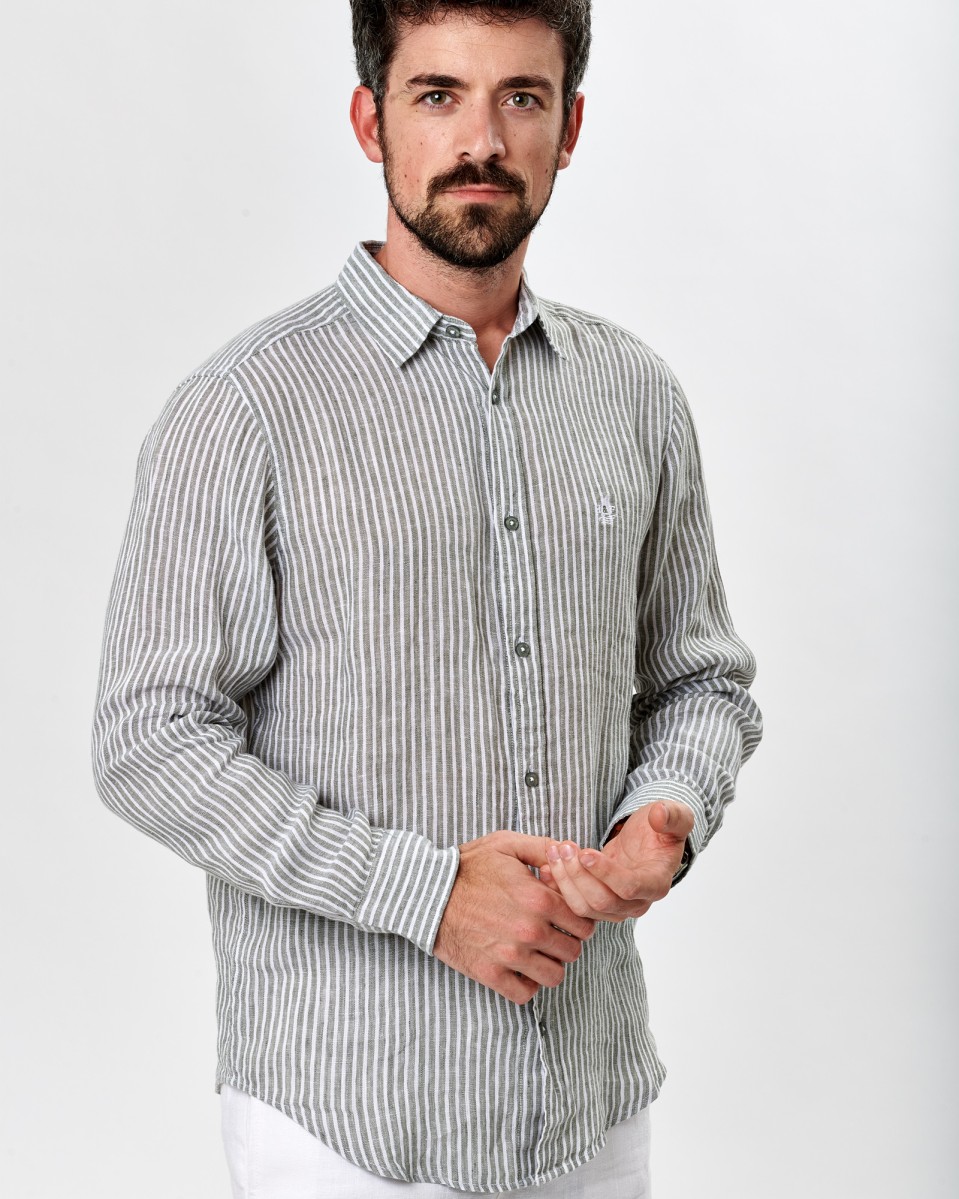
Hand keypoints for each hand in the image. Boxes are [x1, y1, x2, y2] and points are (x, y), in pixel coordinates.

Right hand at [433, 831, 595, 1004]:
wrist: (427, 892)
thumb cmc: (468, 867)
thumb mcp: (507, 844)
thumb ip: (544, 848)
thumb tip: (573, 852)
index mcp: (539, 898)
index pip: (584, 923)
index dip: (577, 919)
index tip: (564, 917)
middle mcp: (530, 929)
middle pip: (573, 951)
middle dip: (566, 942)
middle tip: (551, 933)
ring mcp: (510, 955)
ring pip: (554, 976)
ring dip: (549, 965)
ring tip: (536, 951)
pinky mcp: (490, 974)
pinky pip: (526, 994)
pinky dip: (526, 984)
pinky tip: (519, 968)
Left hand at [541, 802, 693, 922]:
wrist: (647, 841)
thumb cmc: (661, 830)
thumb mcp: (676, 816)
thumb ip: (673, 816)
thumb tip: (660, 815)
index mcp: (656, 884)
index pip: (629, 888)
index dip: (605, 873)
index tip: (585, 853)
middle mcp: (636, 903)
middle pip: (602, 902)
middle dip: (579, 875)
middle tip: (564, 847)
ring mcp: (615, 907)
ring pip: (584, 907)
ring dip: (565, 880)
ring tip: (554, 851)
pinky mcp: (597, 904)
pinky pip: (573, 904)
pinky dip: (557, 888)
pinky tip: (546, 867)